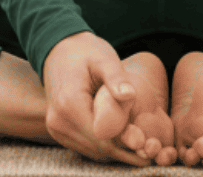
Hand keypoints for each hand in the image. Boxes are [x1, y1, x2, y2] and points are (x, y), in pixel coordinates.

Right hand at [42, 32, 174, 165]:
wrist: (59, 50)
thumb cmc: (85, 51)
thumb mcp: (104, 58)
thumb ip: (116, 78)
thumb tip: (130, 95)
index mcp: (69, 104)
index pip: (102, 136)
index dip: (126, 139)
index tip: (146, 139)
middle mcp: (58, 122)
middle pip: (98, 147)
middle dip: (123, 147)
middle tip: (147, 144)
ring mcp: (56, 129)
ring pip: (92, 151)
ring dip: (115, 148)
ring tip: (135, 138)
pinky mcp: (58, 131)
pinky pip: (85, 146)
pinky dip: (104, 144)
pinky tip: (119, 134)